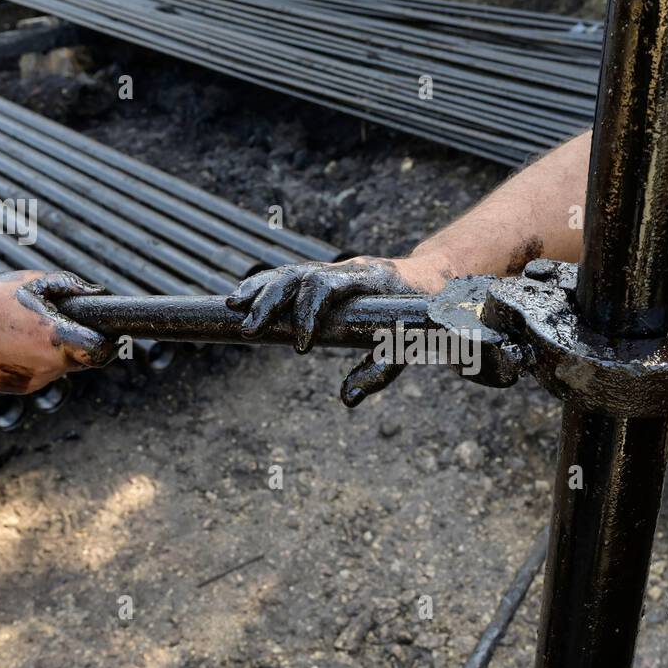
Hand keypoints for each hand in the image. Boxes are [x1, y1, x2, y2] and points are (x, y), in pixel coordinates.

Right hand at [0, 271, 115, 392]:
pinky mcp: (20, 388)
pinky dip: (34, 359)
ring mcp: (35, 380)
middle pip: (83, 358)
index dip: (108, 341)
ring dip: (54, 349)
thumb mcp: (26, 283)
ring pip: (60, 365)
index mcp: (56, 339)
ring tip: (24, 329)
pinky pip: (39, 373)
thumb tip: (94, 293)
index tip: (108, 332)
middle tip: (60, 322)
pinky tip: (10, 344)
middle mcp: (50, 366)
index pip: (101, 350)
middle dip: (78, 341)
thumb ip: (65, 285)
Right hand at [226, 256, 444, 405]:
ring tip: (234, 309)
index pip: (329, 286)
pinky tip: (241, 299)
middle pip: (300, 276)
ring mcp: (334, 269)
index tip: (302, 346)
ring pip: (290, 272)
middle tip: (250, 332)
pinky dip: (265, 286)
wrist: (433, 282)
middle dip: (272, 302)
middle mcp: (348, 268)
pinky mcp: (325, 276)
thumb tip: (348, 399)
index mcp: (371, 278)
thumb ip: (380, 369)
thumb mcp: (411, 344)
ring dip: (260, 291)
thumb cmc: (423, 316)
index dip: (308, 312)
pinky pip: (290, 276)